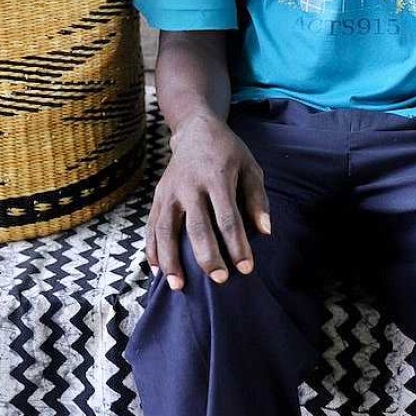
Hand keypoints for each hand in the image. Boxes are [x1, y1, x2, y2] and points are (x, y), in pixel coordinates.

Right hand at [145, 112, 270, 290]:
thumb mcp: (250, 167)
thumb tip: (265, 231)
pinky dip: (152, 249)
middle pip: (196, 226)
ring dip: (171, 259)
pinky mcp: (157, 196)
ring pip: (166, 229)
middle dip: (207, 256)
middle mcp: (190, 185)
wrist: (195, 129)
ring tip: (178, 286)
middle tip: (219, 280)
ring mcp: (169, 191)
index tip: (246, 268)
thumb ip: (257, 199)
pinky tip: (158, 270)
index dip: (237, 245)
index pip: (227, 217)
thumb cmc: (228, 152)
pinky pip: (151, 226)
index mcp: (216, 177)